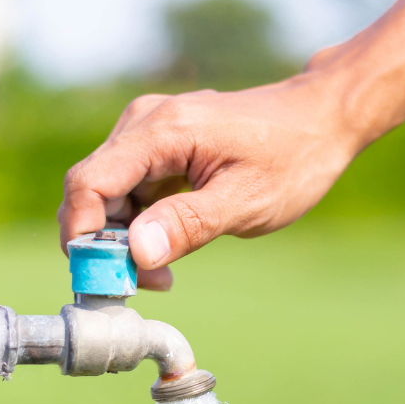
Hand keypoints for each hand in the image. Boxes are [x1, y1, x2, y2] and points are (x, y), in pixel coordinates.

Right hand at [58, 73, 362, 289]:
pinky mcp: (159, 144)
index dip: (82, 235)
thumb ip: (187, 225)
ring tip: (165, 272)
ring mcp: (150, 130)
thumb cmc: (294, 157)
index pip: (89, 182)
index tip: (105, 278)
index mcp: (163, 130)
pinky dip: (138, 223)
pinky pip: (129, 187)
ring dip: (123, 238)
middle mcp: (145, 122)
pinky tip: (168, 246)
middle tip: (146, 283)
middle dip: (106, 245)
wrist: (322, 119)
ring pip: (108, 193)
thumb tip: (135, 253)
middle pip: (92, 190)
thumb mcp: (246, 201)